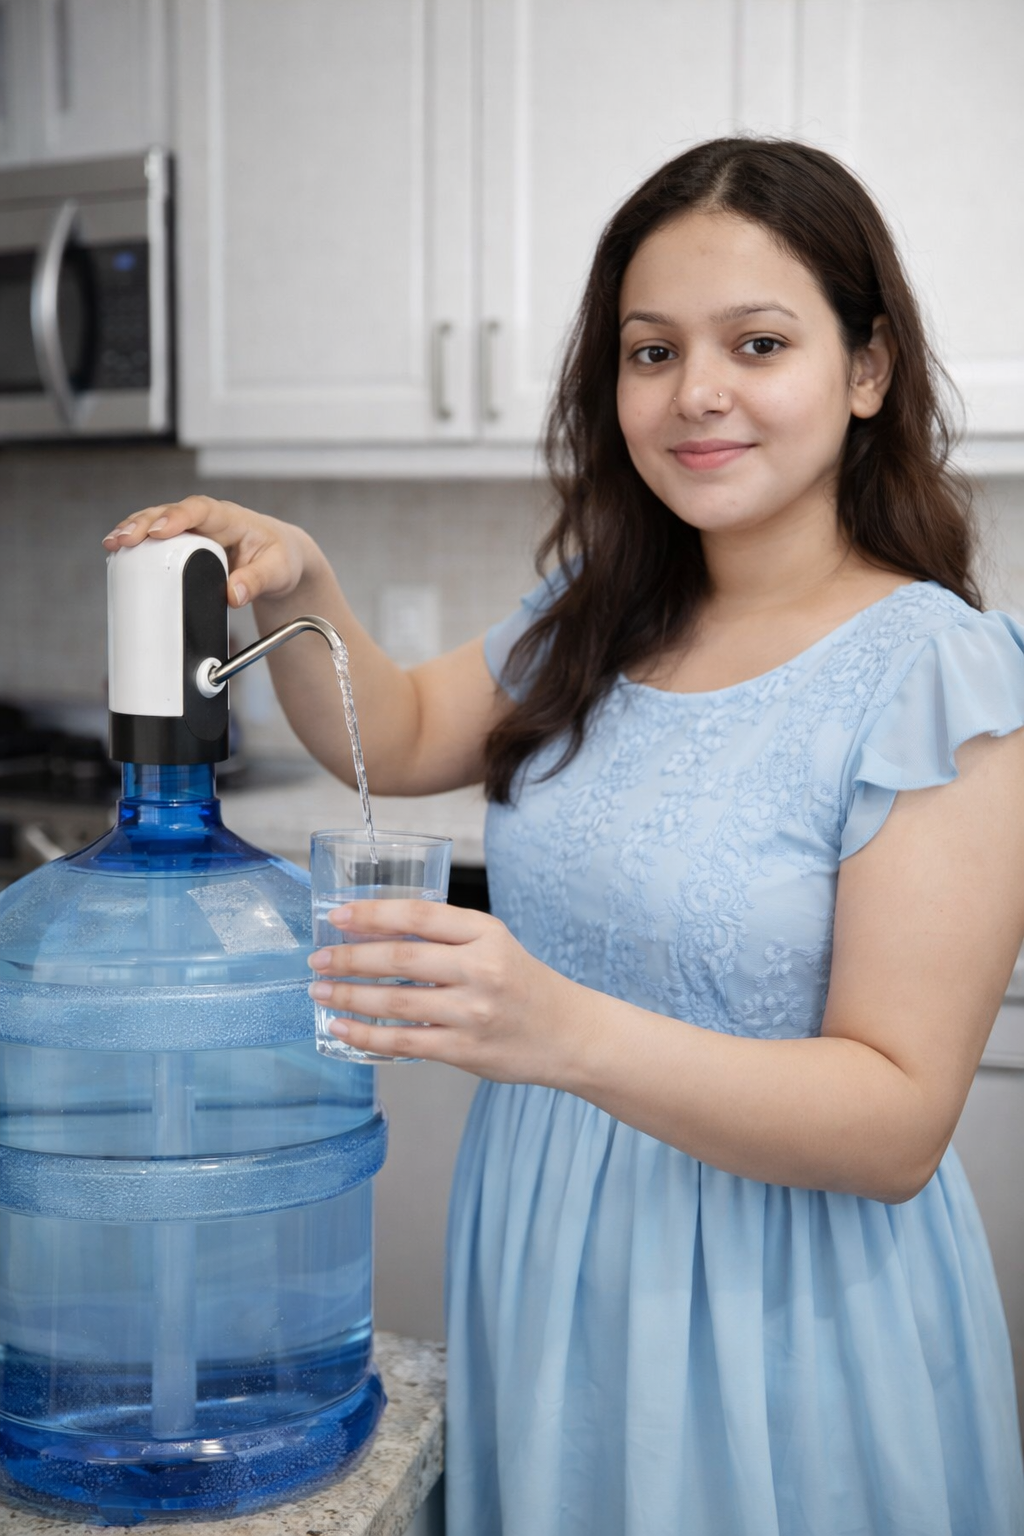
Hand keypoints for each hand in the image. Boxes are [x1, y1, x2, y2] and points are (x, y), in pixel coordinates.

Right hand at [101, 494, 318, 609]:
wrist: (280, 560)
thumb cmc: (280, 559)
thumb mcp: (277, 572)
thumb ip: (257, 582)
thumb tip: (232, 595)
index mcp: (230, 518)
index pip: (200, 509)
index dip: (177, 517)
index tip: (159, 531)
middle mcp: (208, 520)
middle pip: (169, 513)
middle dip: (143, 524)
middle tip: (123, 540)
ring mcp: (193, 531)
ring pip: (157, 523)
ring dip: (133, 531)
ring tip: (112, 545)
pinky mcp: (184, 545)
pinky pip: (157, 540)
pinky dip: (138, 545)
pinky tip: (118, 554)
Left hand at [307, 899, 586, 1084]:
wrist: (569, 1033)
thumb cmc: (523, 984)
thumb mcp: (493, 943)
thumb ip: (444, 936)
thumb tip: (373, 931)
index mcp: (486, 933)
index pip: (419, 916)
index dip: (372, 914)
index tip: (338, 916)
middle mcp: (480, 970)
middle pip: (401, 958)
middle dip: (350, 958)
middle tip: (318, 958)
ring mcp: (472, 1013)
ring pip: (396, 1001)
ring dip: (350, 995)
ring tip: (321, 990)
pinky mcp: (465, 1050)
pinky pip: (404, 1042)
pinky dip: (367, 1035)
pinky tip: (343, 1027)